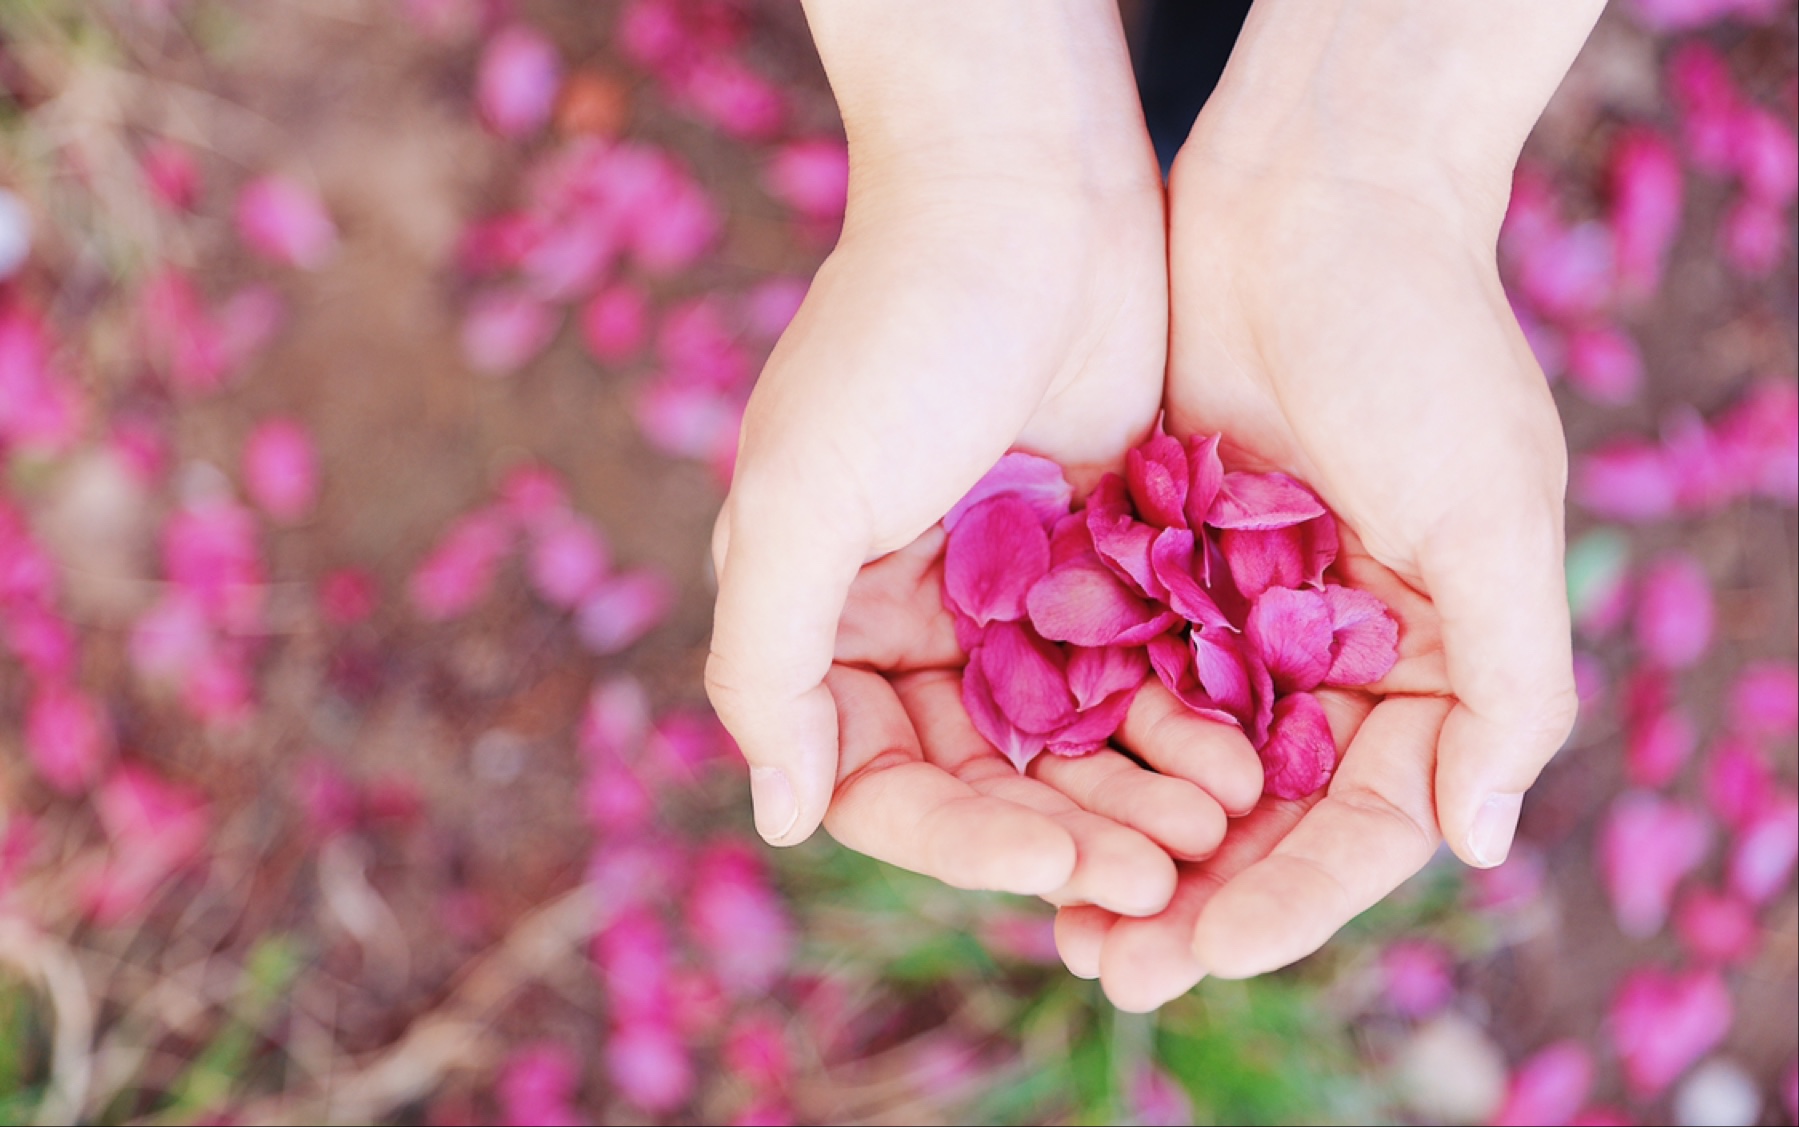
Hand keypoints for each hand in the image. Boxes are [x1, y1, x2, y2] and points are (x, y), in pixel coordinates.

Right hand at [708, 2, 1167, 848]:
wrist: (1025, 192)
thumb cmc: (897, 337)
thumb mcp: (797, 498)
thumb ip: (767, 663)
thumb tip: (779, 817)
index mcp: (825, 624)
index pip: (877, 783)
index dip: (956, 840)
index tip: (1048, 858)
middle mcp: (911, 627)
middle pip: (987, 783)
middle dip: (1068, 834)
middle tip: (1160, 880)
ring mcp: (1012, 600)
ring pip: (1074, 745)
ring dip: (1134, 796)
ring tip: (1215, 830)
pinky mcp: (1103, 566)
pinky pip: (1140, 676)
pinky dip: (1181, 722)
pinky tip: (1239, 758)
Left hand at [1059, 108, 1577, 1007]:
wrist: (1316, 198)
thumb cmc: (1423, 344)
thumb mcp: (1491, 511)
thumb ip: (1505, 678)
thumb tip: (1483, 842)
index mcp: (1434, 665)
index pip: (1365, 823)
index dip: (1294, 899)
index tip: (1211, 953)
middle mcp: (1341, 656)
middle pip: (1265, 816)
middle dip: (1195, 896)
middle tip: (1111, 968)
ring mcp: (1247, 612)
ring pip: (1183, 761)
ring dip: (1126, 837)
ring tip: (1058, 914)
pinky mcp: (1168, 560)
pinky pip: (1124, 673)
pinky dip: (1087, 737)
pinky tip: (1027, 790)